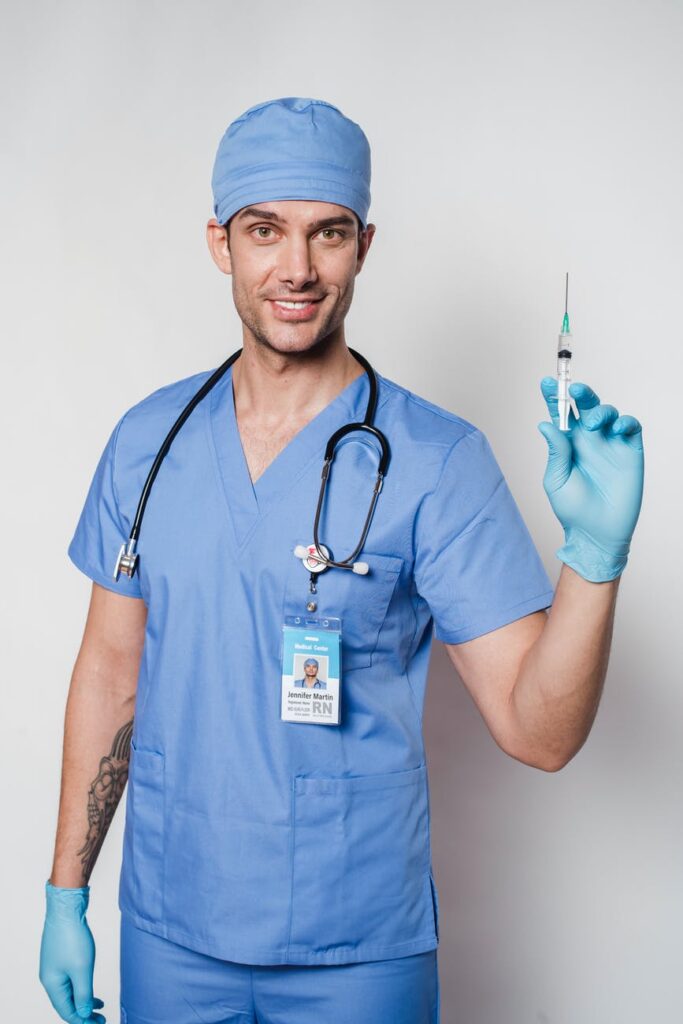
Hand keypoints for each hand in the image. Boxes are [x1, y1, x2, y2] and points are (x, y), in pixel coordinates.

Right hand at [39, 882, 105, 1022]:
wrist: (66, 908)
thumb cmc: (72, 937)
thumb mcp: (82, 969)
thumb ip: (83, 994)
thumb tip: (83, 1014)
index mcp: (52, 984)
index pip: (67, 1011)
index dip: (83, 1021)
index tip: (100, 1023)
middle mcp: (50, 978)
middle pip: (66, 1003)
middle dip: (83, 1013)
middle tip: (101, 1019)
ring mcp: (54, 966)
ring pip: (69, 991)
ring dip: (83, 999)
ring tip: (99, 1006)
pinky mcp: (61, 956)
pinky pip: (70, 978)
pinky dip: (81, 986)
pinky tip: (90, 986)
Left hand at [538, 378, 643, 581]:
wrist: (597, 532)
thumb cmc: (572, 509)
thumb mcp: (557, 480)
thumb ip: (556, 452)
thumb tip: (545, 424)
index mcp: (568, 444)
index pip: (560, 415)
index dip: (554, 397)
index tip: (546, 382)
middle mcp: (589, 440)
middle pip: (585, 407)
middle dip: (579, 393)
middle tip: (573, 389)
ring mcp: (610, 444)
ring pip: (608, 412)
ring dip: (601, 410)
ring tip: (593, 424)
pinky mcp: (630, 452)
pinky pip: (631, 427)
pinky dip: (625, 421)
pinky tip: (616, 428)